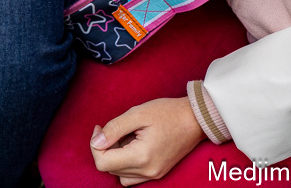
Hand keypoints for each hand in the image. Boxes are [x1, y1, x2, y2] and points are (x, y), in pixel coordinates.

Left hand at [90, 98, 206, 185]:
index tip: (99, 128)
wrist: (196, 119)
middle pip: (110, 169)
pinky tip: (130, 146)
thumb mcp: (137, 114)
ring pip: (120, 175)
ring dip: (114, 158)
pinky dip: (125, 164)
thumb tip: (96, 143)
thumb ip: (113, 129)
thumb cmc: (168, 113)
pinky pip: (132, 176)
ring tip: (122, 138)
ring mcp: (154, 174)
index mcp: (142, 157)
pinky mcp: (157, 172)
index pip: (103, 163)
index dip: (95, 145)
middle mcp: (148, 171)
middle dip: (104, 149)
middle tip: (111, 129)